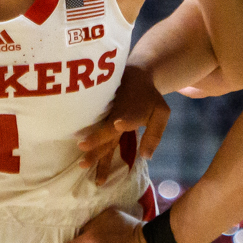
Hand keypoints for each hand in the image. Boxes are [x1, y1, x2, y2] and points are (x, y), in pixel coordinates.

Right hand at [75, 63, 168, 183]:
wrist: (133, 77)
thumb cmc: (148, 98)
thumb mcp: (160, 113)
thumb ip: (154, 135)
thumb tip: (145, 157)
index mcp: (132, 114)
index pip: (126, 118)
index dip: (124, 121)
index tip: (117, 124)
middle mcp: (115, 117)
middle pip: (105, 135)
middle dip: (95, 148)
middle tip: (84, 164)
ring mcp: (106, 118)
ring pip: (98, 137)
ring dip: (90, 152)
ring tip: (82, 166)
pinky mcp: (101, 119)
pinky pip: (95, 135)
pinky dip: (90, 147)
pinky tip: (82, 159)